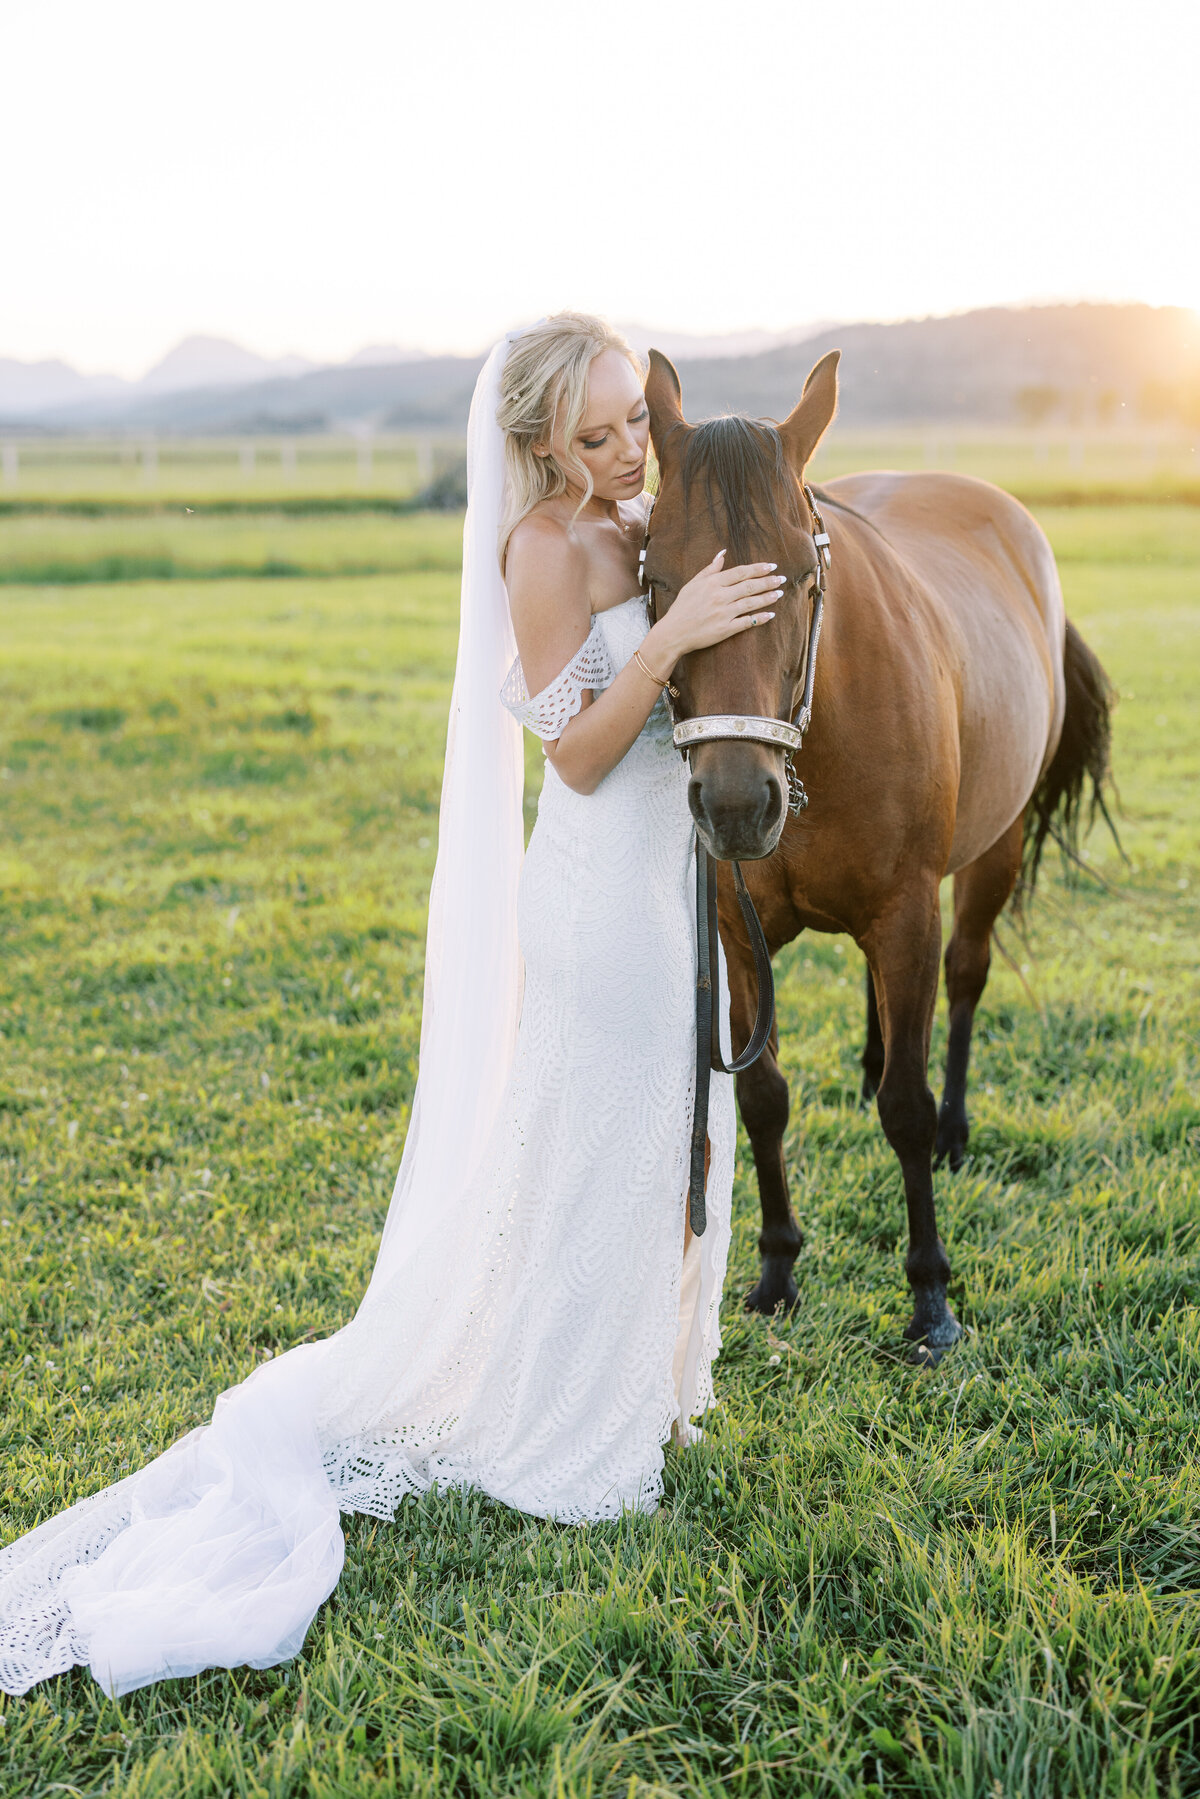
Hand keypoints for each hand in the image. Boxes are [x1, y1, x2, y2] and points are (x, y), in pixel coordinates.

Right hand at [655, 552, 785, 657]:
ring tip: (780, 594)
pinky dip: (760, 618)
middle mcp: (720, 596)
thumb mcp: (692, 584)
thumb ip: (709, 569)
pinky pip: (747, 622)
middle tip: (781, 579)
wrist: (673, 633)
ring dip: (768, 598)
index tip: (771, 566)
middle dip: (768, 582)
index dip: (758, 569)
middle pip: (750, 586)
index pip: (741, 572)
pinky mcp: (725, 629)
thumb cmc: (682, 608)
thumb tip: (722, 553)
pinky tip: (770, 615)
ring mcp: (724, 613)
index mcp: (712, 583)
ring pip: (751, 602)